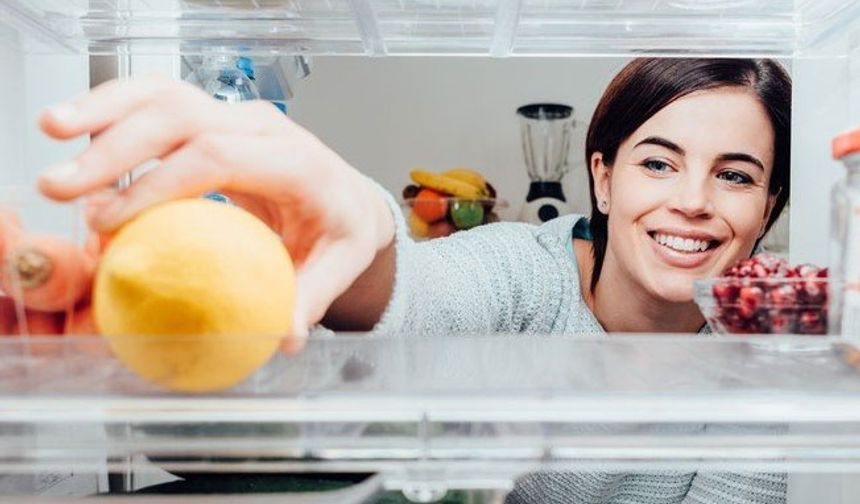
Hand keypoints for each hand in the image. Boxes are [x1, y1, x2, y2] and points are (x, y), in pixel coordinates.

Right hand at [9, 75, 393, 345]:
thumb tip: (285, 337)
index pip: (220, 156)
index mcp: (297, 161)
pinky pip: (159, 102)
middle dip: (116, 147)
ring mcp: (237, 116)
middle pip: (182, 117)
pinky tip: (75, 128)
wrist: (347, 195)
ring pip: (164, 95)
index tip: (112, 220)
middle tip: (62, 188)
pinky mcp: (215, 117)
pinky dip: (115, 109)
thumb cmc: (340, 230)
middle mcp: (264, 128)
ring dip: (104, 111)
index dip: (160, 183)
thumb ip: (312, 297)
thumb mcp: (340, 264)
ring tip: (52, 131)